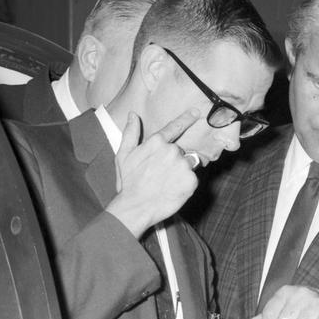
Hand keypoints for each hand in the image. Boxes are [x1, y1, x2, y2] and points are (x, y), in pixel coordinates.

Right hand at [107, 110, 201, 237]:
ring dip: (181, 171)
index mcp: (157, 142)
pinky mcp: (191, 180)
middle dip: (173, 160)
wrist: (136, 206)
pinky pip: (192, 178)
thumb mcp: (123, 155)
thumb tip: (133, 115)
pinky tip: (172, 190)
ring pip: (188, 164)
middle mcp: (172, 150)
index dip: (186, 118)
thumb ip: (130, 133)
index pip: (175, 126)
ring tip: (166, 183)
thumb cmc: (128, 182)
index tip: (195, 112)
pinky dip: (185, 184)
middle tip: (160, 175)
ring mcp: (183, 165)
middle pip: (180, 151)